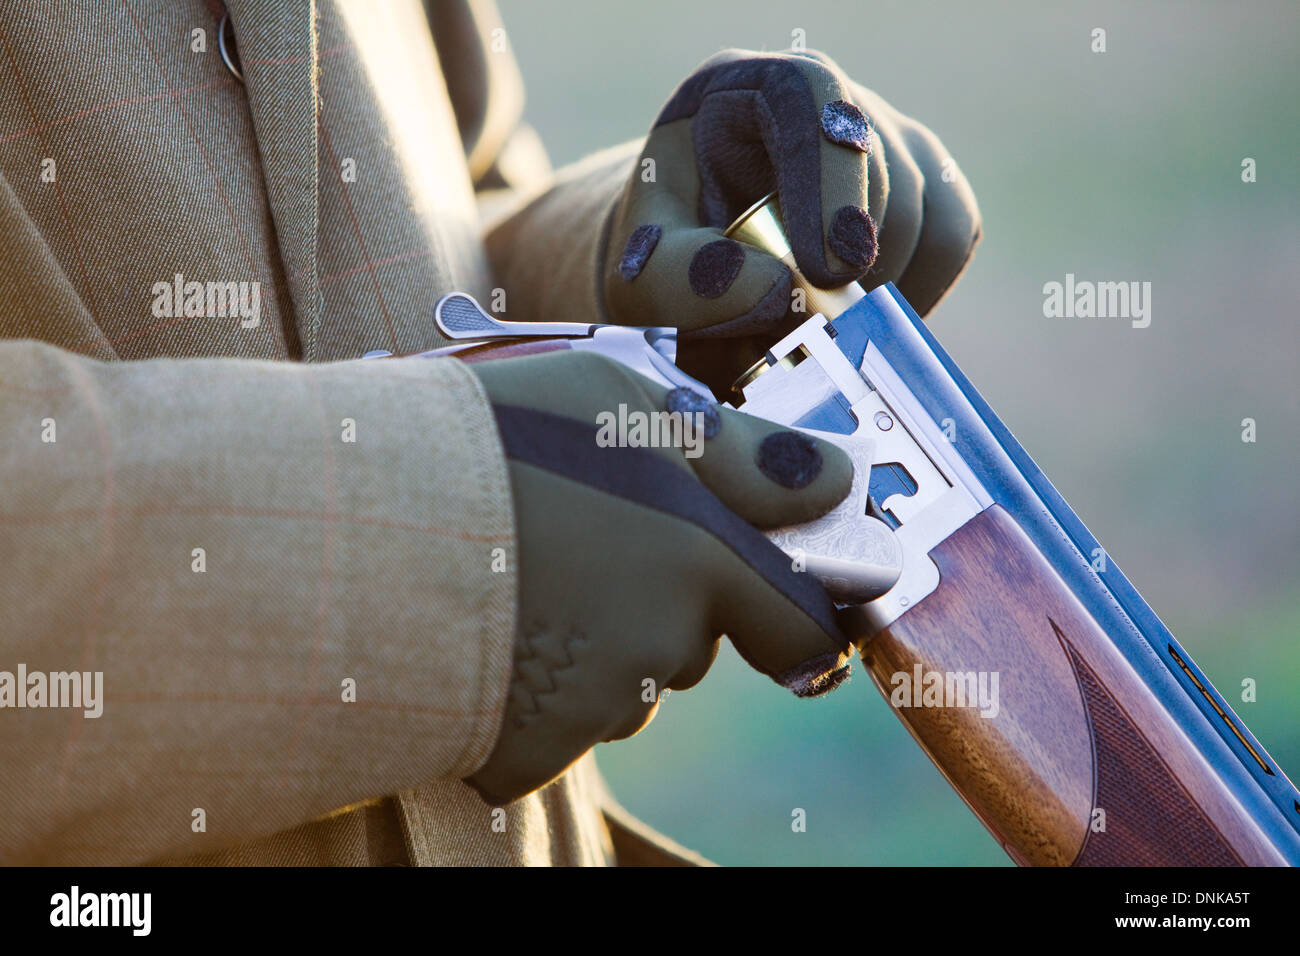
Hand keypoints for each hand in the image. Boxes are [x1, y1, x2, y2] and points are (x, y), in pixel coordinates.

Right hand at [465, 349, 853, 804]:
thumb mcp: (621, 395)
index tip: (771, 601)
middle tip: (585, 548)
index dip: (792, 614)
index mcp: (702, 556)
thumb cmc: (488, 438)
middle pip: (694, 644)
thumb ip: (741, 453)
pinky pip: (560, 731)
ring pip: (628, 687)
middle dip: (663, 608)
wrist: (353, 523)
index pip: (801, 623)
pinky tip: (488, 639)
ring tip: (521, 582)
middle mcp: (666, 641)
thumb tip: (831, 482)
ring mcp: (597, 704)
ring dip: (598, 650)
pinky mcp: (533, 751)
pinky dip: (535, 699)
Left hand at [600, 48, 980, 385]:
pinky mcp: (926, 186)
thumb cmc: (666, 263)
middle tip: (799, 328)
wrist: (694, 274)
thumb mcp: (646, 274)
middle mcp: (828, 100)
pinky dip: (916, 291)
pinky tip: (858, 316)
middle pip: (882, 168)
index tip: (828, 271)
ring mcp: (887, 138)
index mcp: (747, 91)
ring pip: (926, 210)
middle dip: (850, 264)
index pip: (811, 98)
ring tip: (813, 326)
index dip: (831, 181)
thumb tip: (780, 289)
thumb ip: (688, 279)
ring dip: (878, 289)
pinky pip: (952, 238)